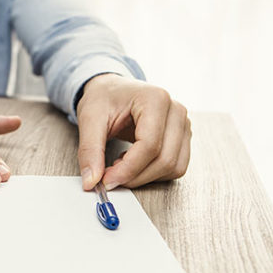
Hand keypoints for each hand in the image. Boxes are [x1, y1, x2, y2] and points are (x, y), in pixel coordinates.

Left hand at [76, 74, 191, 190]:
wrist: (112, 90)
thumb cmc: (104, 97)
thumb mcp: (89, 119)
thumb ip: (90, 150)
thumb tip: (91, 182)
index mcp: (156, 99)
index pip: (150, 145)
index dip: (128, 169)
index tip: (106, 180)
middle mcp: (176, 111)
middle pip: (164, 160)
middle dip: (135, 176)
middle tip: (109, 176)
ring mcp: (183, 125)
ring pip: (173, 167)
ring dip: (144, 176)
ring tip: (120, 163)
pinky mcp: (182, 138)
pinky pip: (175, 167)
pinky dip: (153, 173)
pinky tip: (133, 162)